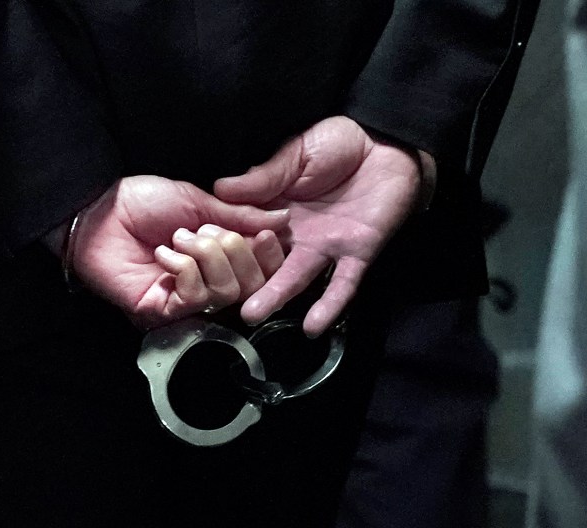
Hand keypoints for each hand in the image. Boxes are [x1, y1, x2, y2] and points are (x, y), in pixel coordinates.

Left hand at [55, 175, 288, 327]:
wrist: (100, 210)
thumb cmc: (144, 203)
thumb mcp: (200, 202)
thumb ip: (241, 216)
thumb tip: (282, 219)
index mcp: (223, 257)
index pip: (264, 270)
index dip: (270, 255)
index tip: (264, 234)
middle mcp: (210, 282)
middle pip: (253, 286)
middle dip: (235, 251)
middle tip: (206, 230)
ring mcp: (187, 301)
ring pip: (227, 292)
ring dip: (206, 256)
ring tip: (180, 239)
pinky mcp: (164, 312)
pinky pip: (197, 297)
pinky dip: (184, 268)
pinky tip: (163, 253)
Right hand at [214, 116, 434, 336]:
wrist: (387, 144)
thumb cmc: (340, 142)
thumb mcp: (296, 154)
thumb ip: (264, 176)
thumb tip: (219, 187)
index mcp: (277, 209)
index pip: (246, 232)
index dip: (226, 244)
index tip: (199, 255)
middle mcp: (297, 235)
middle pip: (264, 261)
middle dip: (243, 278)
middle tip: (217, 293)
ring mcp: (325, 247)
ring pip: (296, 277)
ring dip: (275, 297)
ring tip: (252, 314)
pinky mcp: (356, 253)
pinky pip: (342, 284)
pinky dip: (329, 306)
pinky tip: (312, 327)